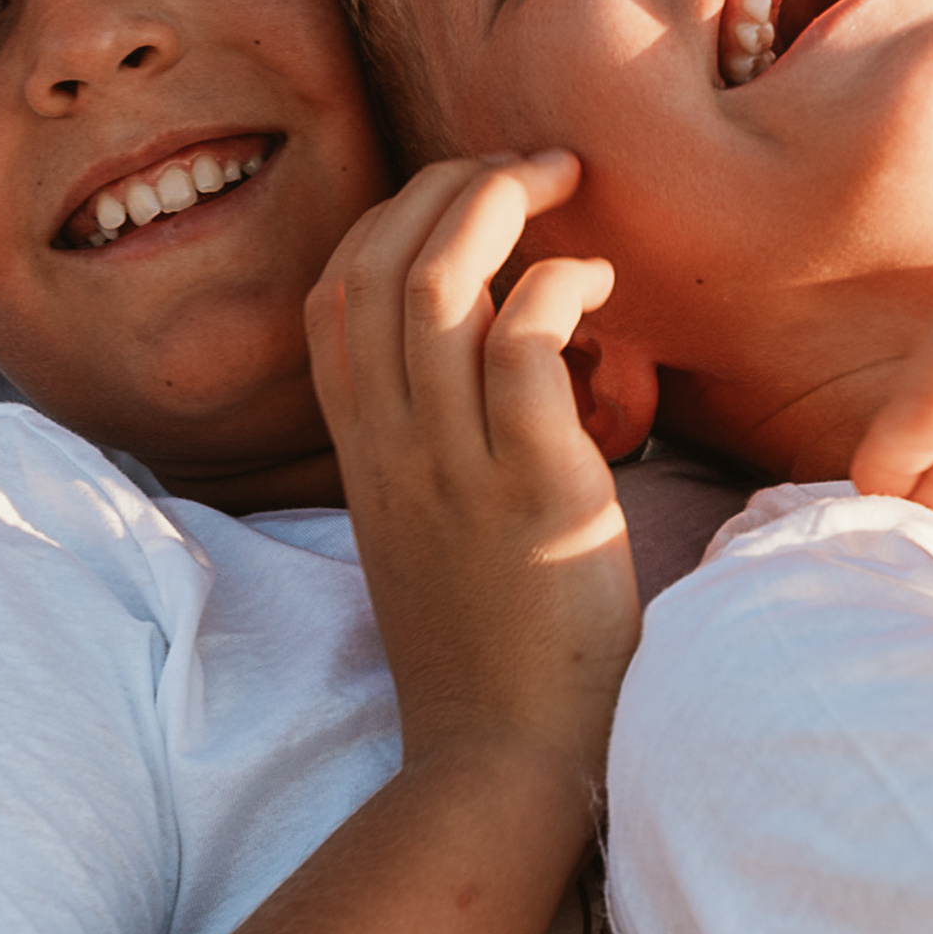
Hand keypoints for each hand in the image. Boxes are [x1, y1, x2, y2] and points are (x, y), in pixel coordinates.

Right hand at [306, 154, 639, 783]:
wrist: (504, 765)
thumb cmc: (485, 647)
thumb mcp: (423, 530)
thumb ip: (430, 443)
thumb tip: (493, 348)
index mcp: (362, 452)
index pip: (336, 294)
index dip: (390, 220)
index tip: (460, 198)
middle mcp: (391, 445)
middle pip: (381, 262)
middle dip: (450, 185)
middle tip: (528, 168)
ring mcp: (452, 464)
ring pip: (440, 282)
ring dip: (499, 205)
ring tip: (562, 185)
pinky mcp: (532, 490)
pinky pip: (522, 344)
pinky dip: (557, 286)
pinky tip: (596, 287)